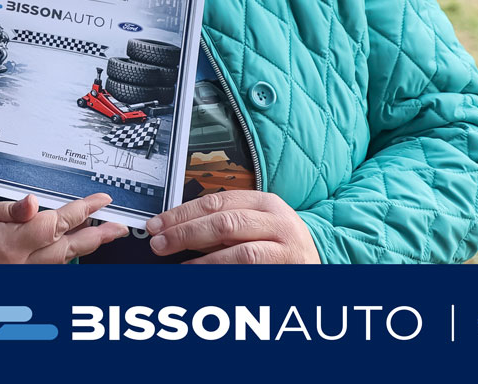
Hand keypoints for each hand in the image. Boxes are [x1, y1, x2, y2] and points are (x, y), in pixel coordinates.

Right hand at [0, 193, 127, 263]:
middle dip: (98, 235)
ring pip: (64, 260)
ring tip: (105, 235)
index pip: (57, 224)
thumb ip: (8, 209)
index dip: (83, 212)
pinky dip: (66, 257)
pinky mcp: (22, 280)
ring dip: (86, 247)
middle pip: (70, 248)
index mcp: (13, 244)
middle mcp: (22, 263)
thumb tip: (34, 202)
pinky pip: (51, 269)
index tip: (100, 200)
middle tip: (119, 226)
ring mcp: (24, 274)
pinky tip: (74, 249)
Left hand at [147, 190, 319, 262]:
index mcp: (264, 201)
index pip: (215, 202)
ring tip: (181, 265)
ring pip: (240, 252)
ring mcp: (286, 248)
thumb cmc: (278, 241)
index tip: (158, 224)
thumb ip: (220, 223)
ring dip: (205, 259)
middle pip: (224, 223)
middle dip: (187, 233)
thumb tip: (175, 228)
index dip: (182, 213)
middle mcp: (277, 221)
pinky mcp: (289, 271)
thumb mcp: (253, 223)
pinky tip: (206, 276)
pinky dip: (224, 274)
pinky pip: (252, 273)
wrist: (319, 261)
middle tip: (160, 244)